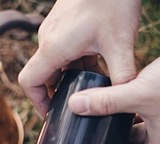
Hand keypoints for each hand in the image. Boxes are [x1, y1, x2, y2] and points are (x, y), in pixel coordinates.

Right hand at [18, 0, 140, 115]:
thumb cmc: (112, 0)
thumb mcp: (120, 43)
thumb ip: (123, 76)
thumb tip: (129, 103)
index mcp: (54, 48)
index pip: (30, 83)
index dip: (37, 103)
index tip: (52, 116)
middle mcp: (49, 39)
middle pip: (42, 75)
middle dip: (57, 94)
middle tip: (77, 109)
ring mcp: (55, 29)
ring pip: (55, 63)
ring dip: (69, 77)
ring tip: (91, 90)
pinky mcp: (65, 22)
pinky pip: (63, 49)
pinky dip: (76, 62)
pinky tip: (98, 65)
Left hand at [66, 29, 159, 143]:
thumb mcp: (139, 94)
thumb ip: (106, 101)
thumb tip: (76, 106)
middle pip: (139, 143)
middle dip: (118, 137)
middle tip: (96, 127)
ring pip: (142, 121)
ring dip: (124, 117)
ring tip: (103, 108)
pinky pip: (146, 103)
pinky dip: (133, 100)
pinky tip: (119, 88)